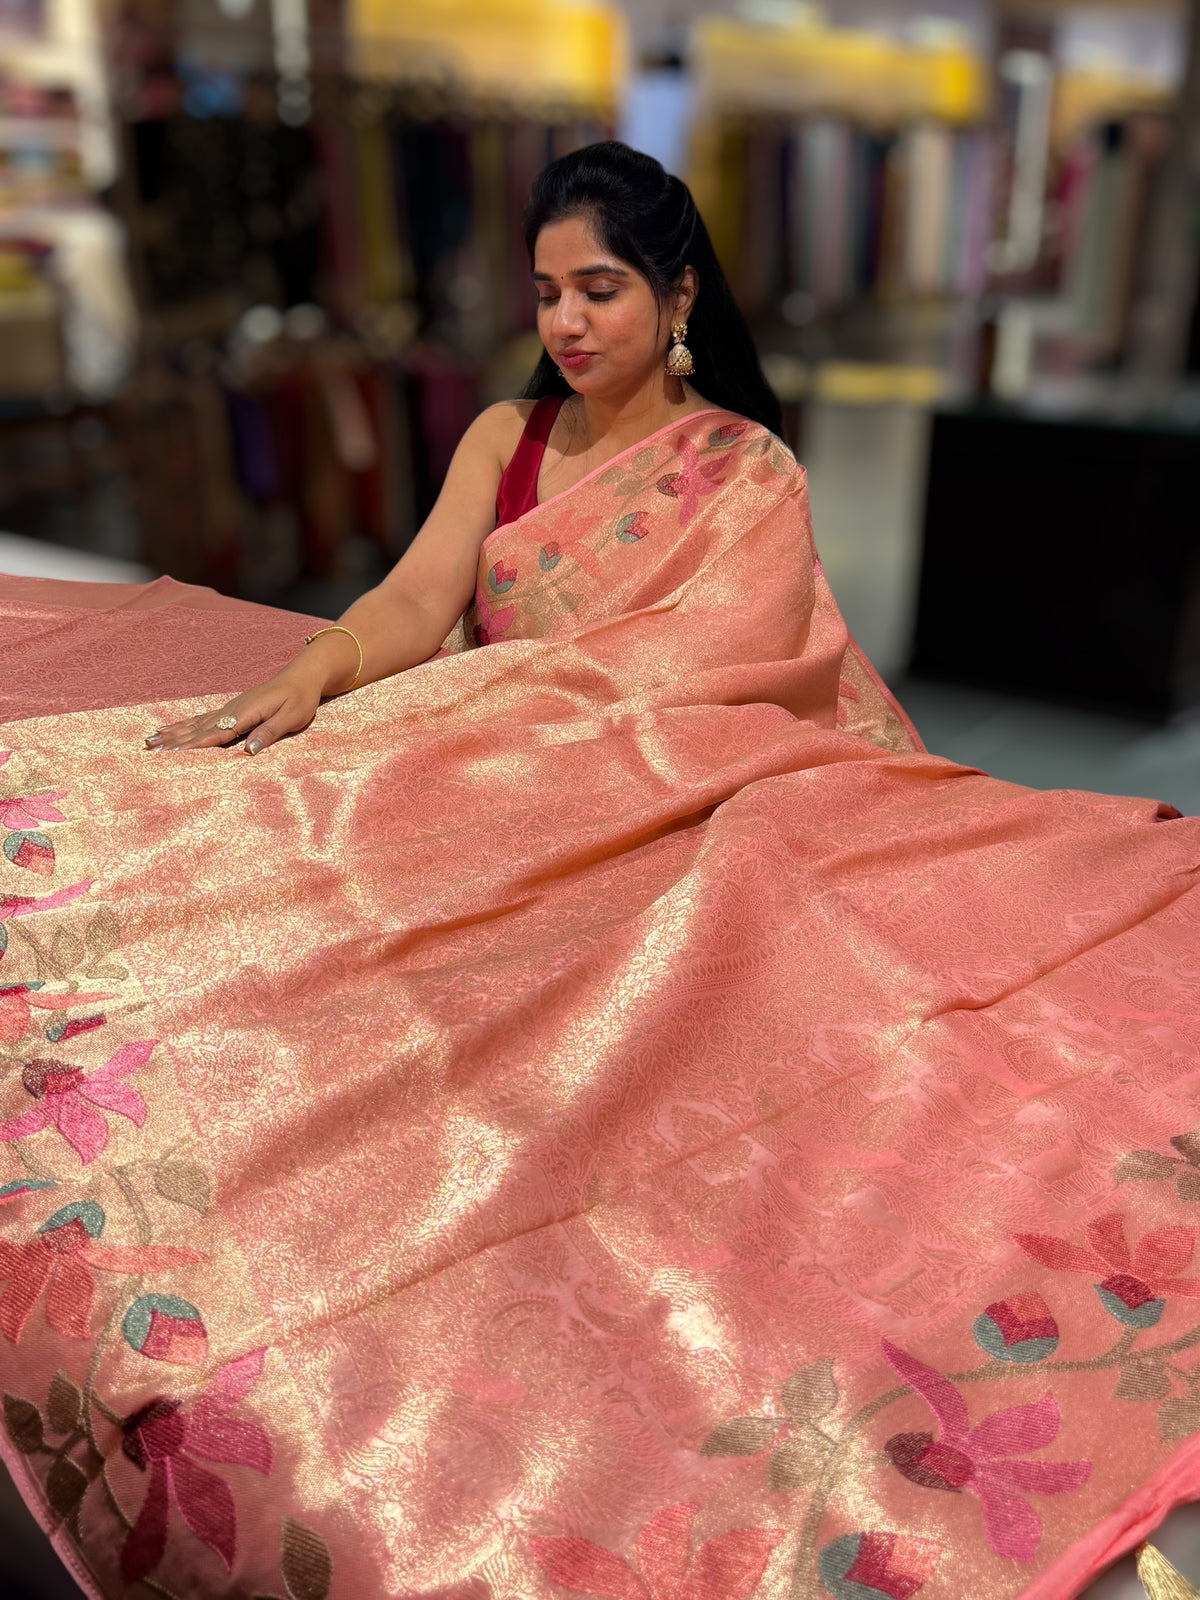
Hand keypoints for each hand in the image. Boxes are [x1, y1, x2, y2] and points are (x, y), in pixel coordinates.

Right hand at [144, 666, 323, 754]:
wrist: (301, 677)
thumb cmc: (300, 699)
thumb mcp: (292, 718)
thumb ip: (269, 733)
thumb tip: (248, 750)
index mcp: (246, 713)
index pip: (216, 733)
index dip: (194, 745)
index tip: (172, 754)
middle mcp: (232, 709)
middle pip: (198, 729)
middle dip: (173, 741)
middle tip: (149, 750)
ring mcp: (229, 708)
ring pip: (195, 723)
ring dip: (172, 733)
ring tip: (150, 741)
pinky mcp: (230, 708)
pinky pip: (201, 718)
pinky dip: (183, 725)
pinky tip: (169, 729)